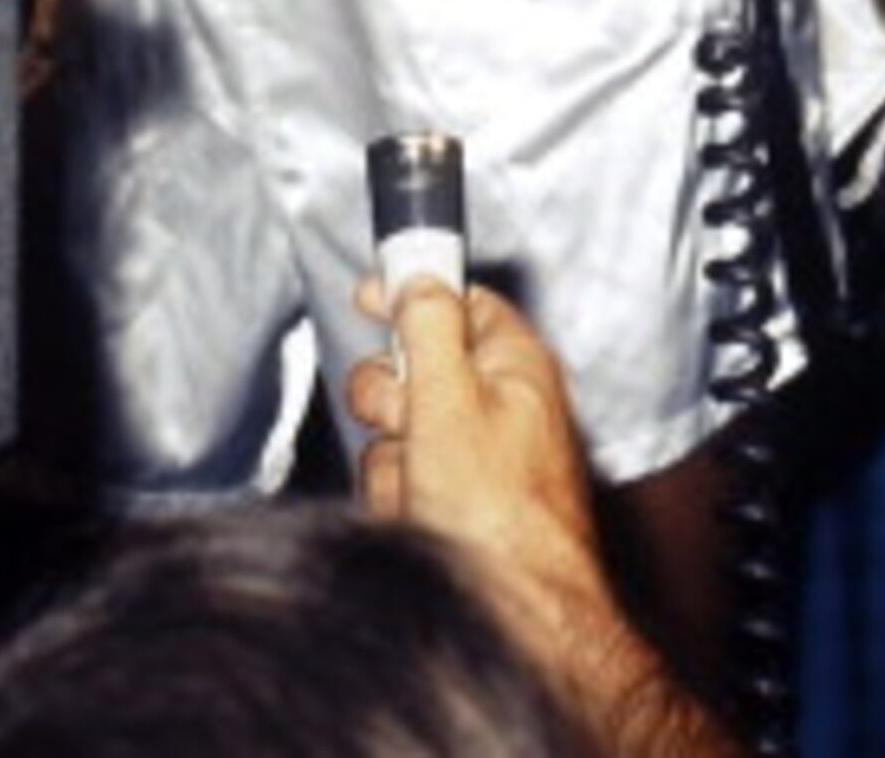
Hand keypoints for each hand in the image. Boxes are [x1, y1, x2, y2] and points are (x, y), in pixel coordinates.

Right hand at [347, 278, 615, 662]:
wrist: (514, 609)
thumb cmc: (501, 511)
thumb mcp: (453, 398)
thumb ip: (430, 328)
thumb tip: (418, 275)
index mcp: (514, 365)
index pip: (460, 303)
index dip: (413, 294)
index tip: (370, 295)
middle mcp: (498, 406)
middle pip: (413, 370)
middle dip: (393, 398)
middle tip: (409, 420)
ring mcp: (474, 459)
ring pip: (397, 433)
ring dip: (394, 459)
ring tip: (424, 487)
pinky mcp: (453, 503)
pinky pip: (399, 482)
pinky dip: (399, 499)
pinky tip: (421, 518)